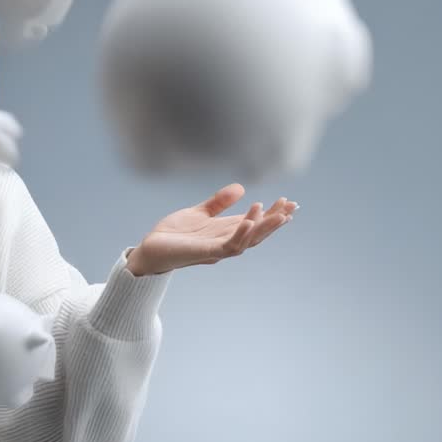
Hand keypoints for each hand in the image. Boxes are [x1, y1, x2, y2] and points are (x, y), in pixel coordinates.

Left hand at [126, 183, 296, 275]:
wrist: (150, 249)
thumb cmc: (173, 234)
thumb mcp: (198, 213)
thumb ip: (218, 203)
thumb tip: (241, 188)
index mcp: (225, 232)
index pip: (254, 223)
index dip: (272, 214)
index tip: (289, 202)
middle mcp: (225, 242)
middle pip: (257, 233)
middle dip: (275, 221)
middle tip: (292, 206)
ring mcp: (217, 249)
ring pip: (248, 241)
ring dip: (264, 228)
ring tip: (279, 213)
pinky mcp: (205, 253)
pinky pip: (228, 246)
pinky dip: (240, 234)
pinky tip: (248, 221)